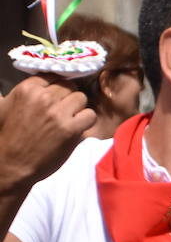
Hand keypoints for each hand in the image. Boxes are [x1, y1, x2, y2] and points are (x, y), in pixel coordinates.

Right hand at [0, 76, 94, 191]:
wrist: (11, 164)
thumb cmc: (7, 135)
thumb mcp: (5, 107)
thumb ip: (24, 92)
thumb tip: (37, 80)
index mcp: (26, 90)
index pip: (52, 76)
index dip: (56, 87)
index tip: (55, 96)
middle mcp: (43, 98)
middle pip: (68, 87)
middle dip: (66, 98)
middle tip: (62, 111)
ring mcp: (58, 114)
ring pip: (81, 98)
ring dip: (77, 109)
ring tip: (68, 119)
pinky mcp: (71, 129)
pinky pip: (90, 115)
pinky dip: (86, 122)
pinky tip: (76, 128)